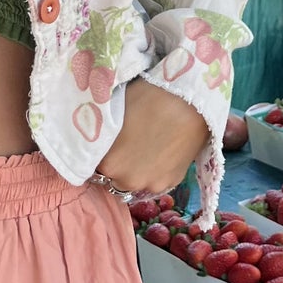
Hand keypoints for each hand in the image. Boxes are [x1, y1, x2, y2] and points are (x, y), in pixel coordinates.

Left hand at [96, 79, 208, 197]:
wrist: (189, 100)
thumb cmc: (147, 98)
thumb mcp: (114, 113)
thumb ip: (103, 134)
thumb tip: (97, 139)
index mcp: (109, 165)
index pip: (93, 167)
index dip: (100, 154)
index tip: (107, 144)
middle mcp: (128, 182)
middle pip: (115, 178)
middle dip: (118, 165)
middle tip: (127, 143)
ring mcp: (153, 184)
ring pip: (137, 181)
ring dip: (137, 171)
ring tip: (146, 147)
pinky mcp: (173, 182)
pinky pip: (156, 180)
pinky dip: (156, 170)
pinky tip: (162, 150)